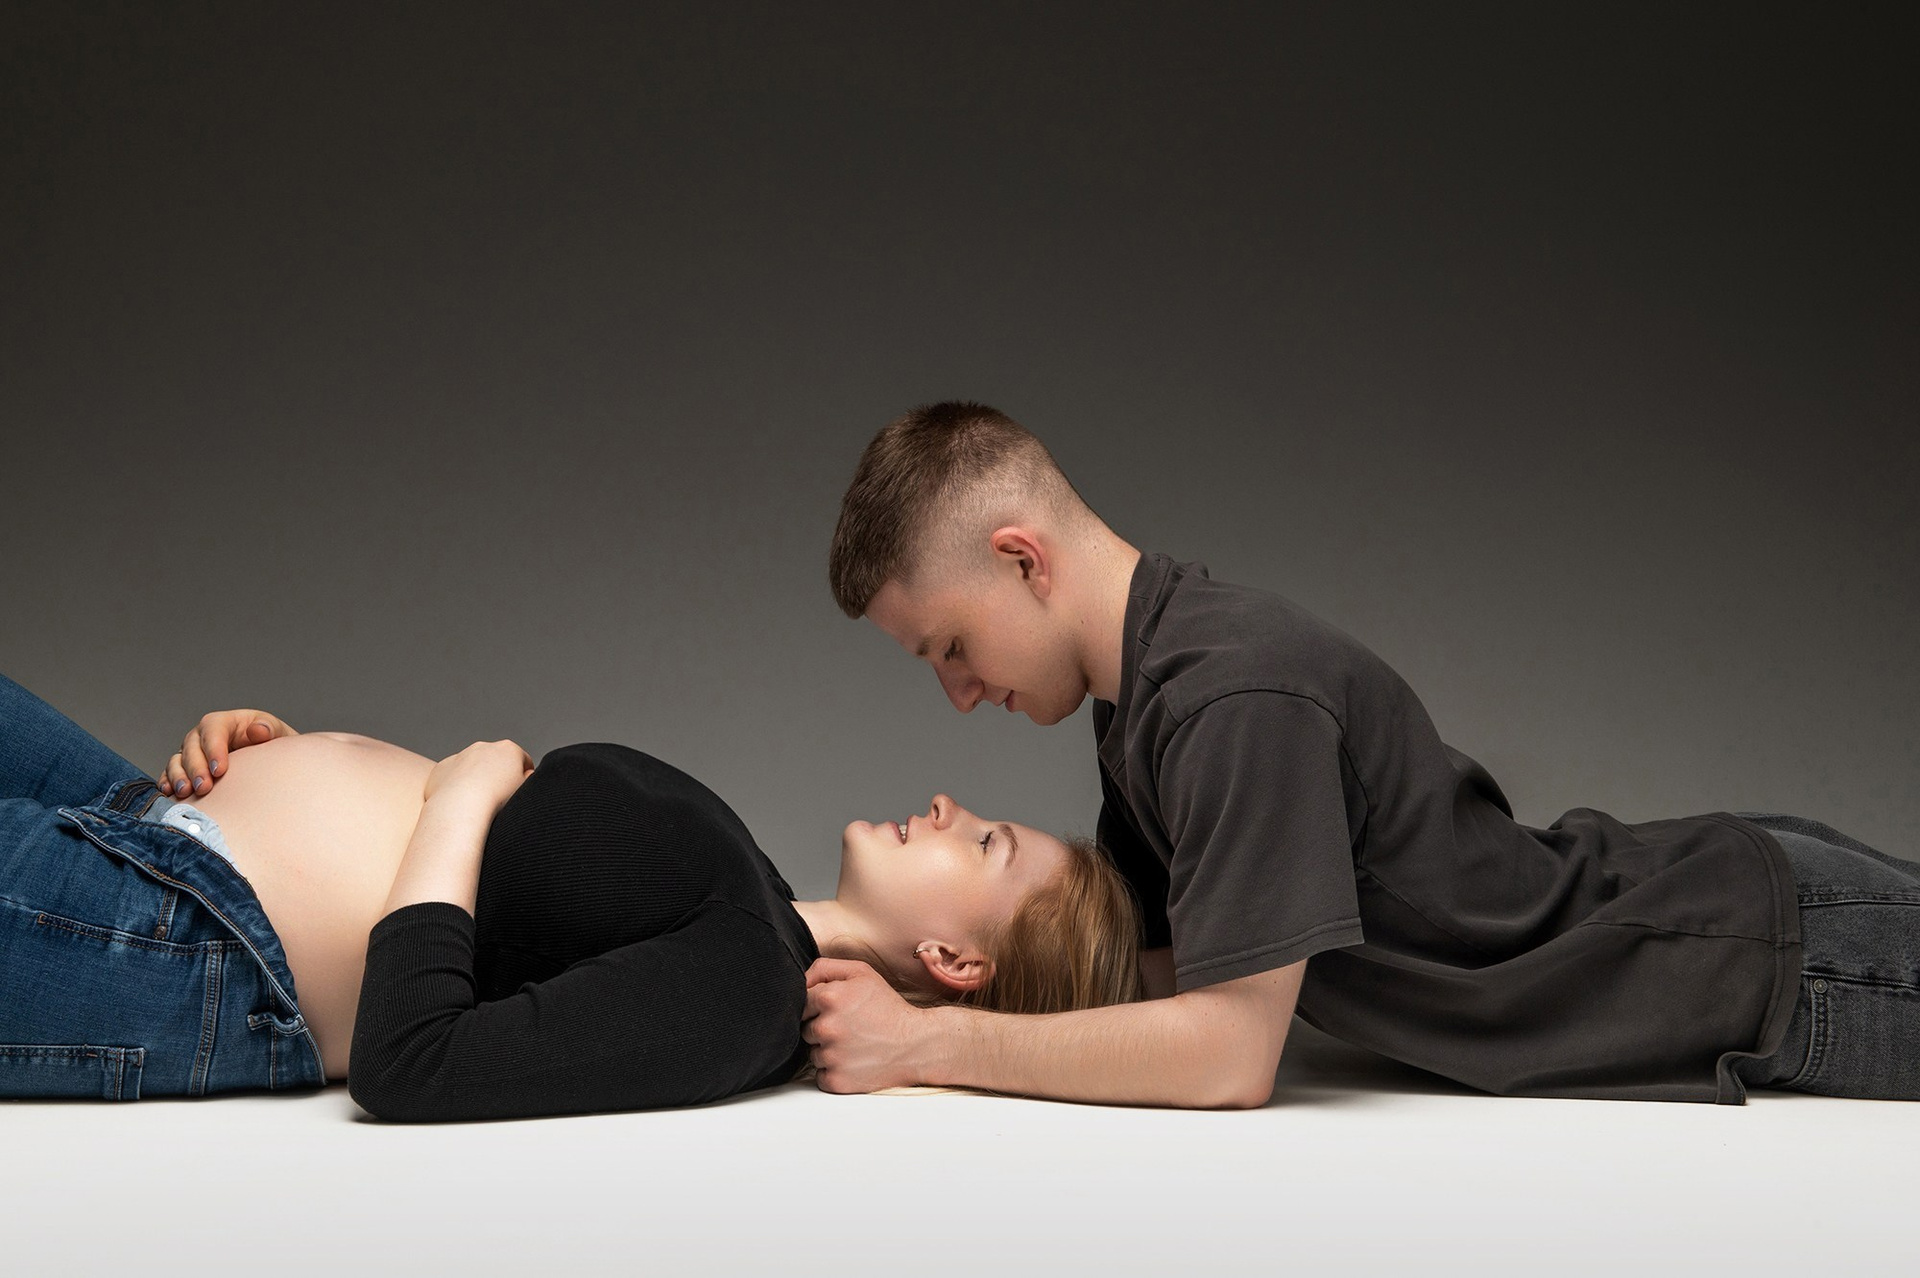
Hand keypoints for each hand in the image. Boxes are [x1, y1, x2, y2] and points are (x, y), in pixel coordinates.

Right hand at [161, 709, 296, 798]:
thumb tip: (258, 730)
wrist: (268, 761)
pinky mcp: (185, 769)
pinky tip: (171, 794)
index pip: (213, 729)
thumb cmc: (272, 744)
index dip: (213, 748)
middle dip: (196, 767)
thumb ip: (269, 730)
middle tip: (204, 787)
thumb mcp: (277, 733)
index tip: (220, 770)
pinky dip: (168, 783)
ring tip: (186, 792)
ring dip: (179, 777)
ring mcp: (192, 753)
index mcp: (226, 722)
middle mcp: (204, 736)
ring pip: (177, 761)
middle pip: (191, 747)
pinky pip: (170, 774)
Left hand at [422, 739, 534, 813]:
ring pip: (472, 767)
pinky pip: (452, 776)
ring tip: (476, 804)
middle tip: (497, 799)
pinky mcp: (443, 767)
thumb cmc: (497, 802)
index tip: (518, 793)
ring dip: (476, 780)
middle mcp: (484, 747)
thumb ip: (530, 780)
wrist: (461, 808)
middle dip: (497, 776)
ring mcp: (461, 755)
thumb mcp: (526, 791)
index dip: (523, 778)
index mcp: (509, 749)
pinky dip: (456, 786)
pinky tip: (459, 803)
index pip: (523, 761)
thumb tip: (527, 775)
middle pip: (496, 761)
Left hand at [802, 957, 938, 1091]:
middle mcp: (826, 1027)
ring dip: (828, 1051)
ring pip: (813, 1054)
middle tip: (851, 1027)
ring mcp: (830, 1056)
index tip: (840, 1011)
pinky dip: (834, 1071)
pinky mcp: (836, 1080)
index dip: (820, 1006)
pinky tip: (854, 1061)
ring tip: (855, 1044)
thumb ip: (825, 968)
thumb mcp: (861, 973)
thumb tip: (799, 982)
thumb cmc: (888, 1007)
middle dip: (823, 1028)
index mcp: (829, 998)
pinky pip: (821, 1076)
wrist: (916, 1045)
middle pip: (805, 1029)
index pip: (802, 1003)